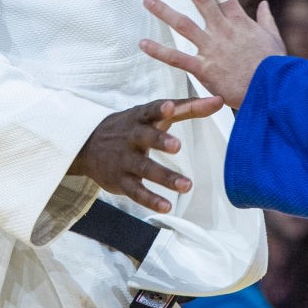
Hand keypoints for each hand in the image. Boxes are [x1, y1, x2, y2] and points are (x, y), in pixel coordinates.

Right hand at [68, 95, 222, 212]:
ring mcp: (125, 159)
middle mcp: (132, 137)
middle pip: (145, 138)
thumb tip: (219, 101)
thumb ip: (187, 108)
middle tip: (177, 145)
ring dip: (164, 177)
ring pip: (144, 168)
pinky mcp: (121, 180)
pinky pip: (136, 191)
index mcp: (141, 118)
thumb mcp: (155, 114)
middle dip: (160, 141)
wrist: (88, 144)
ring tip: (186, 186)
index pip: (151, 111)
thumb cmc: (133, 126)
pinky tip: (167, 206)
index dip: (161, 109)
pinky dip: (150, 199)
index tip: (171, 107)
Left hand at [140, 0, 286, 107]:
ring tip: (148, 0)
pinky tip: (144, 43)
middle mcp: (223, 30)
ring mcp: (212, 48)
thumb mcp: (274, 38)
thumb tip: (264, 3)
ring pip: (183, 24)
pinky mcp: (204, 68)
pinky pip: (177, 58)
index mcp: (240, 21)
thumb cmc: (274, 66)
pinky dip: (159, 51)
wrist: (272, 89)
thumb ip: (267, 19)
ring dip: (164, 11)